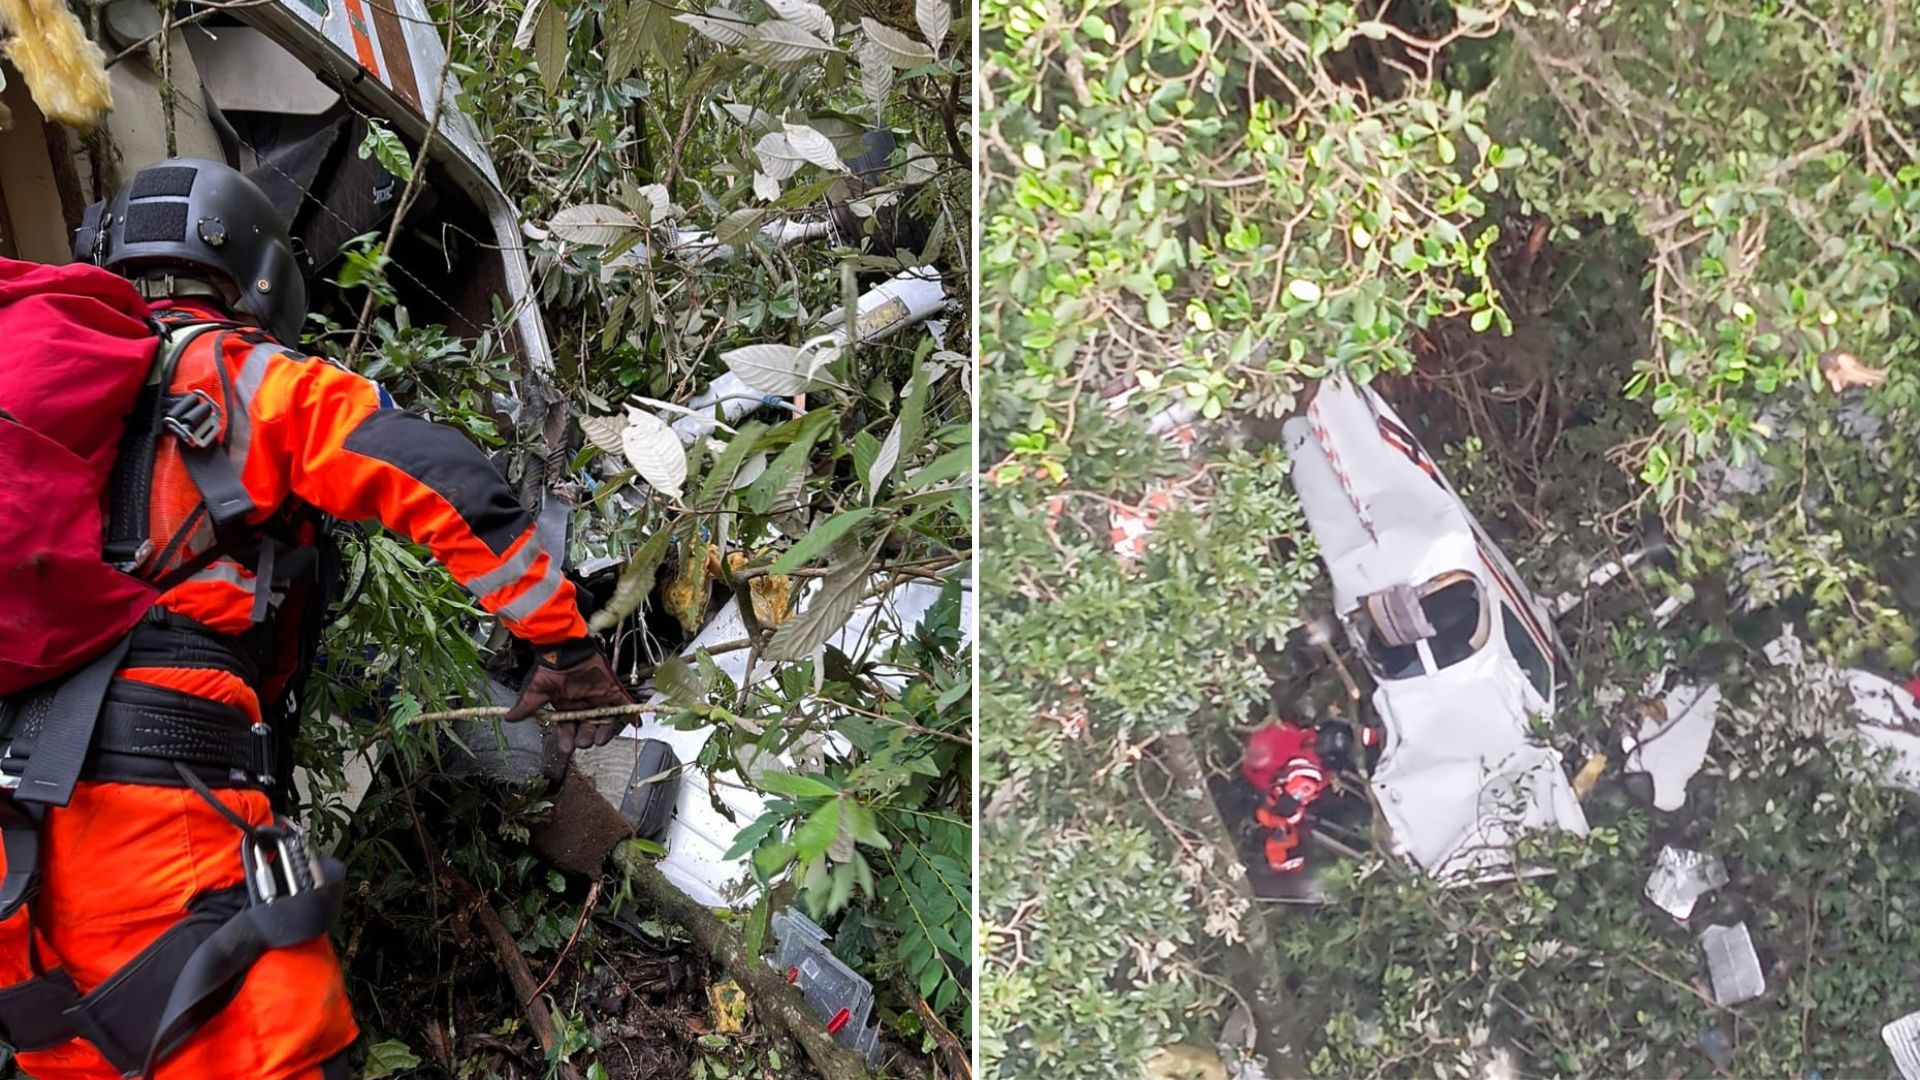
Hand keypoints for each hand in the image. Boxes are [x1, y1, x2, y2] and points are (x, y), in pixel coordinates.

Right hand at [504, 639, 631, 752]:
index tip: (566, 748)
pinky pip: (624, 704)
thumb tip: (508, 718)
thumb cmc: (551, 666)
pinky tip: (636, 723)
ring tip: (600, 737)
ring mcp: (598, 700)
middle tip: (584, 741)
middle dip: (586, 739)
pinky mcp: (612, 690)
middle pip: (588, 730)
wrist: (566, 646)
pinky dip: (632, 714)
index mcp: (566, 709)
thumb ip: (527, 706)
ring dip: (604, 732)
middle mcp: (583, 707)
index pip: (567, 730)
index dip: (567, 741)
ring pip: (605, 722)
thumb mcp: (536, 689)